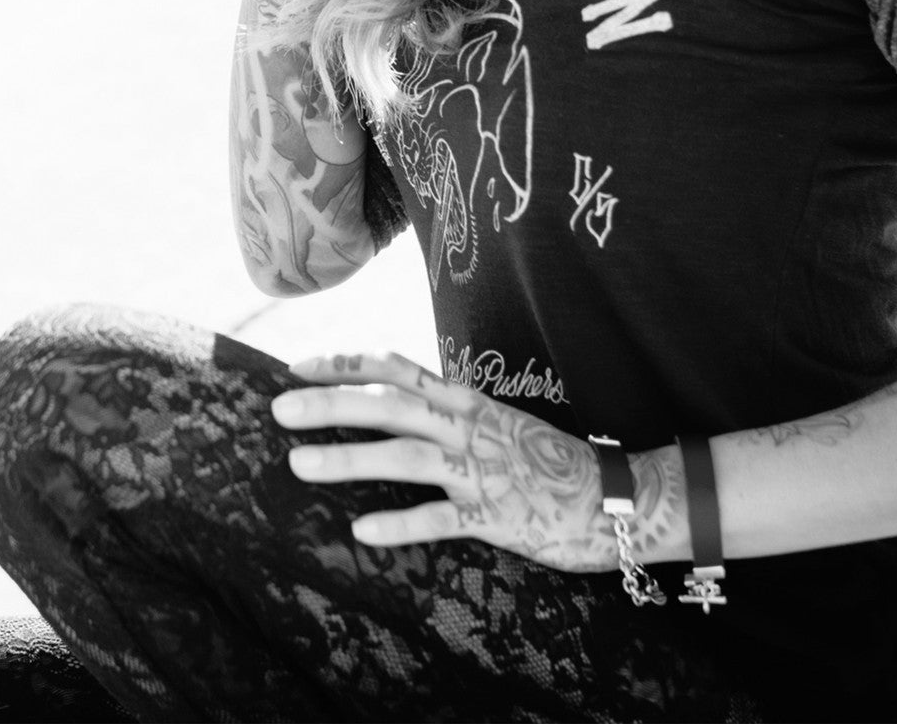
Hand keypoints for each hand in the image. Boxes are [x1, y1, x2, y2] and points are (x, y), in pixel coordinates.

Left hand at [269, 350, 616, 571]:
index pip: (396, 369)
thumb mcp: (494, 424)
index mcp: (464, 401)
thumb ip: (447, 414)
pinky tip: (363, 530)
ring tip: (300, 463)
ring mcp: (481, 470)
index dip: (344, 365)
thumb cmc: (548, 463)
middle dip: (331, 404)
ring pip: (406, 457)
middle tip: (279, 408)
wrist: (618, 494)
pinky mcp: (497, 515)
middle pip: (390, 406)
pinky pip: (443, 518)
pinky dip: (402, 522)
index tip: (295, 366)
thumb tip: (395, 410)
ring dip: (350, 459)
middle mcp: (467, 427)